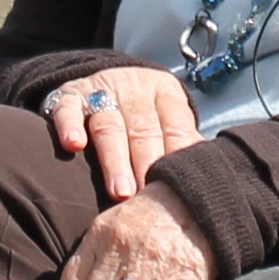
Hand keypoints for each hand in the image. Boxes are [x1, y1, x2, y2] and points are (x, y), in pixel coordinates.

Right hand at [41, 66, 201, 201]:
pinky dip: (70, 126)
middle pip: (143, 129)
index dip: (175, 158)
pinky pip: (68, 108)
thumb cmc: (144, 116)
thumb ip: (183, 144)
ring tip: (120, 192)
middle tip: (147, 200)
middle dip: (146, 165)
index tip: (177, 188)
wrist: (104, 80)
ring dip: (115, 160)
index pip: (175, 127)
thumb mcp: (167, 119)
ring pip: (109, 125)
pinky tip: (74, 146)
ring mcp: (101, 89)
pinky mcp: (70, 93)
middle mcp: (135, 88)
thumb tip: (210, 179)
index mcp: (165, 93)